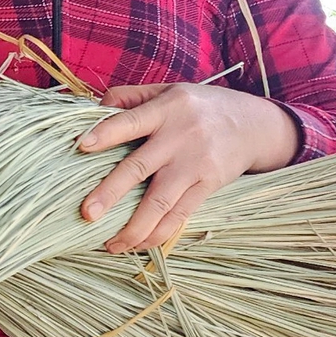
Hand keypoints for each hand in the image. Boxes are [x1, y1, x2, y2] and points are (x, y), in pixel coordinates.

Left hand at [75, 82, 300, 253]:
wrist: (255, 125)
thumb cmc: (199, 107)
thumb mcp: (168, 90)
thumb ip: (130, 97)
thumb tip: (92, 111)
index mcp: (166, 109)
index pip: (132, 120)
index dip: (106, 133)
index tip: (80, 146)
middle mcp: (180, 137)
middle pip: (139, 167)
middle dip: (111, 192)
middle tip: (87, 214)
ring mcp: (195, 165)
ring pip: (160, 202)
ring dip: (134, 228)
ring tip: (110, 245)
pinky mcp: (208, 186)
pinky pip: (180, 215)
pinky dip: (158, 233)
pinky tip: (138, 244)